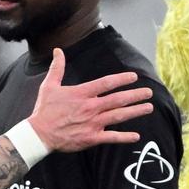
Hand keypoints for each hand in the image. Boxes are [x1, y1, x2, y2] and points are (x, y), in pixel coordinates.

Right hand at [28, 49, 153, 151]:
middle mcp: (90, 107)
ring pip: (118, 116)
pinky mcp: (91, 138)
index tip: (134, 77)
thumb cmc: (44, 110)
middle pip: (118, 99)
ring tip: (148, 107)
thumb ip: (57, 68)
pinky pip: (111, 137)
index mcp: (82, 93)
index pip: (107, 83)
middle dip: (135, 95)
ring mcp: (92, 123)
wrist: (39, 134)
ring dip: (135, 111)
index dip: (122, 79)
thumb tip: (58, 50)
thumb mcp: (49, 85)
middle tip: (149, 92)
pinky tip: (137, 136)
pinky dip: (124, 137)